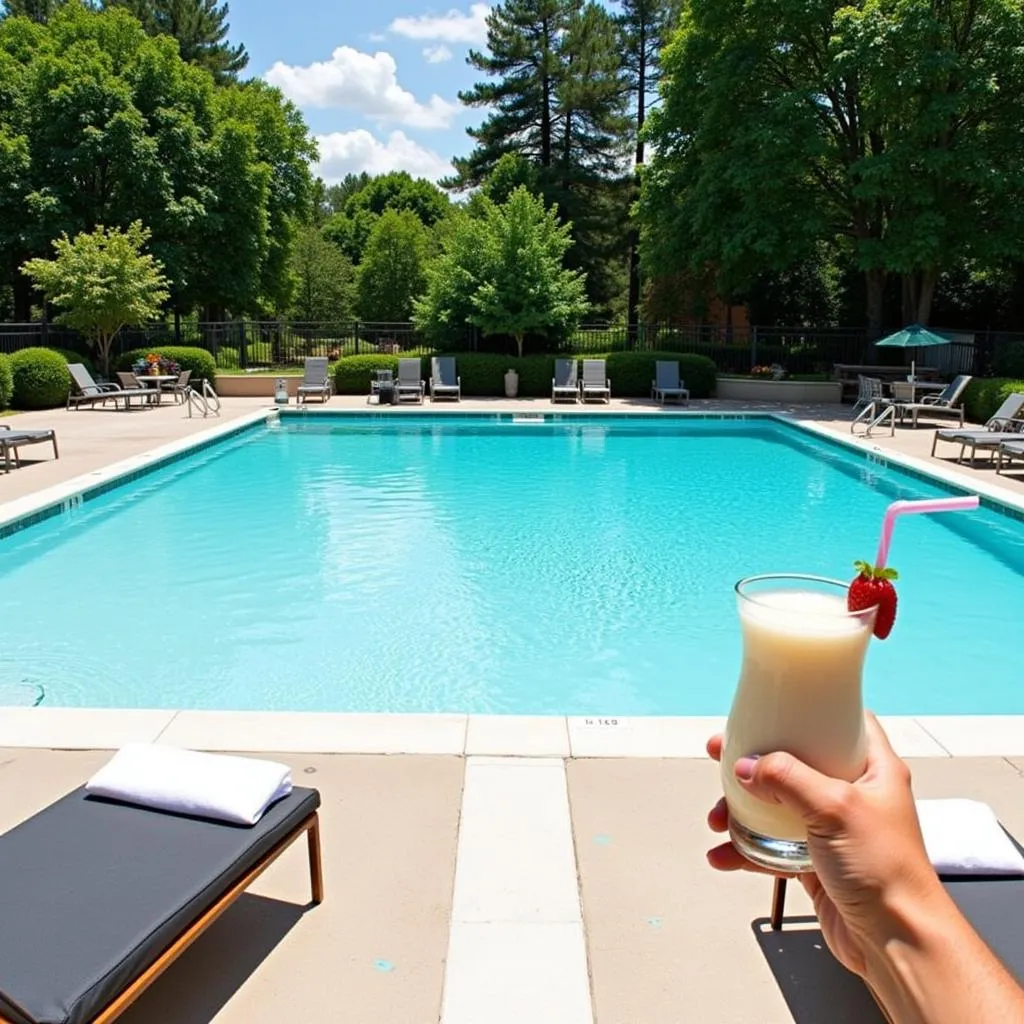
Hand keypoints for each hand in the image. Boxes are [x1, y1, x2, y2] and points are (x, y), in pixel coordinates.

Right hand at [706, 713, 942, 976]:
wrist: (896, 941)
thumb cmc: (888, 872)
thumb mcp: (835, 807)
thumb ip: (787, 778)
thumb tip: (748, 766)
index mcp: (873, 769)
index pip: (843, 721)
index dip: (809, 708)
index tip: (773, 703)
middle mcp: (854, 794)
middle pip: (796, 760)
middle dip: (755, 760)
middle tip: (723, 753)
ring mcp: (833, 828)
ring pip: (776, 804)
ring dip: (741, 808)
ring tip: (718, 818)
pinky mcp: (816, 861)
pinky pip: (771, 845)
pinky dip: (745, 848)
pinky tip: (724, 854)